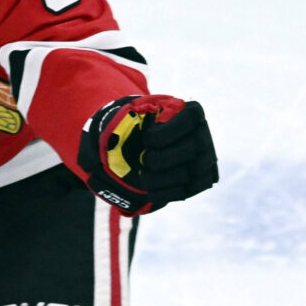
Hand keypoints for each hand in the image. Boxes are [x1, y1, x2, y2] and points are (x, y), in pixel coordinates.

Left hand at [77, 93, 217, 213]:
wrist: (147, 146)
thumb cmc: (136, 128)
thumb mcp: (129, 118)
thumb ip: (120, 123)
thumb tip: (99, 147)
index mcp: (191, 112)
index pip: (192, 117)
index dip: (169, 132)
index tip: (147, 139)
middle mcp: (204, 134)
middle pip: (192, 148)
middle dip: (163, 159)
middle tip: (144, 161)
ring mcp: (206, 158)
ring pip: (190, 172)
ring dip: (162, 178)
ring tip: (144, 178)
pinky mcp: (203, 180)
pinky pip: (189, 190)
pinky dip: (167, 193)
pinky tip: (150, 190)